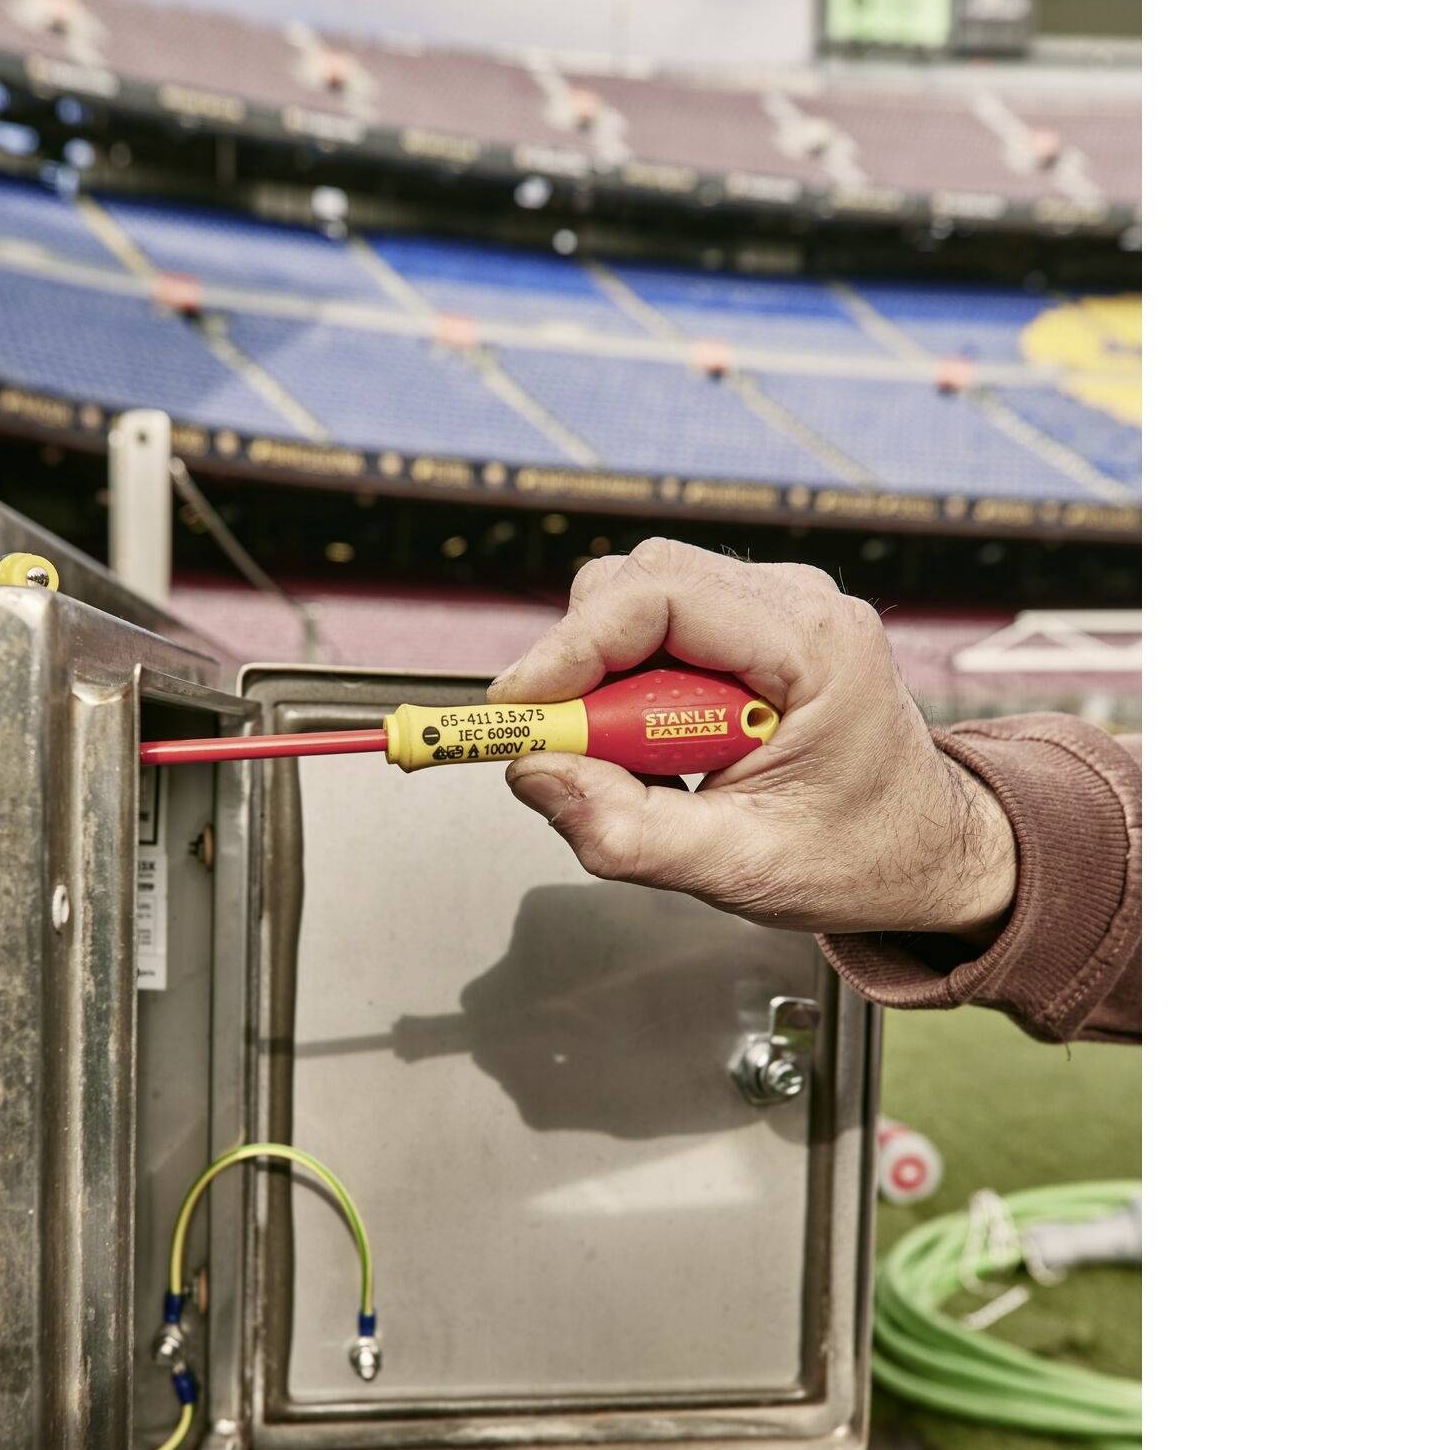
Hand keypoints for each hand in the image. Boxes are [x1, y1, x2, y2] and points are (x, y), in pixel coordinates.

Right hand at [491, 541, 1015, 938]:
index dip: (570, 647)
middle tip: (570, 752)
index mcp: (815, 644)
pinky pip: (657, 629)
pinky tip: (661, 749)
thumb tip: (534, 775)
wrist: (930, 851)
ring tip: (640, 765)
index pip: (658, 594)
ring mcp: (776, 607)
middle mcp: (798, 603)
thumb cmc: (861, 857)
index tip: (519, 711)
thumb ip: (627, 832)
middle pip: (638, 581)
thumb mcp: (739, 868)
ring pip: (638, 599)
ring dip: (606, 681)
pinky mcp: (751, 628)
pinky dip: (630, 686)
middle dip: (580, 664)